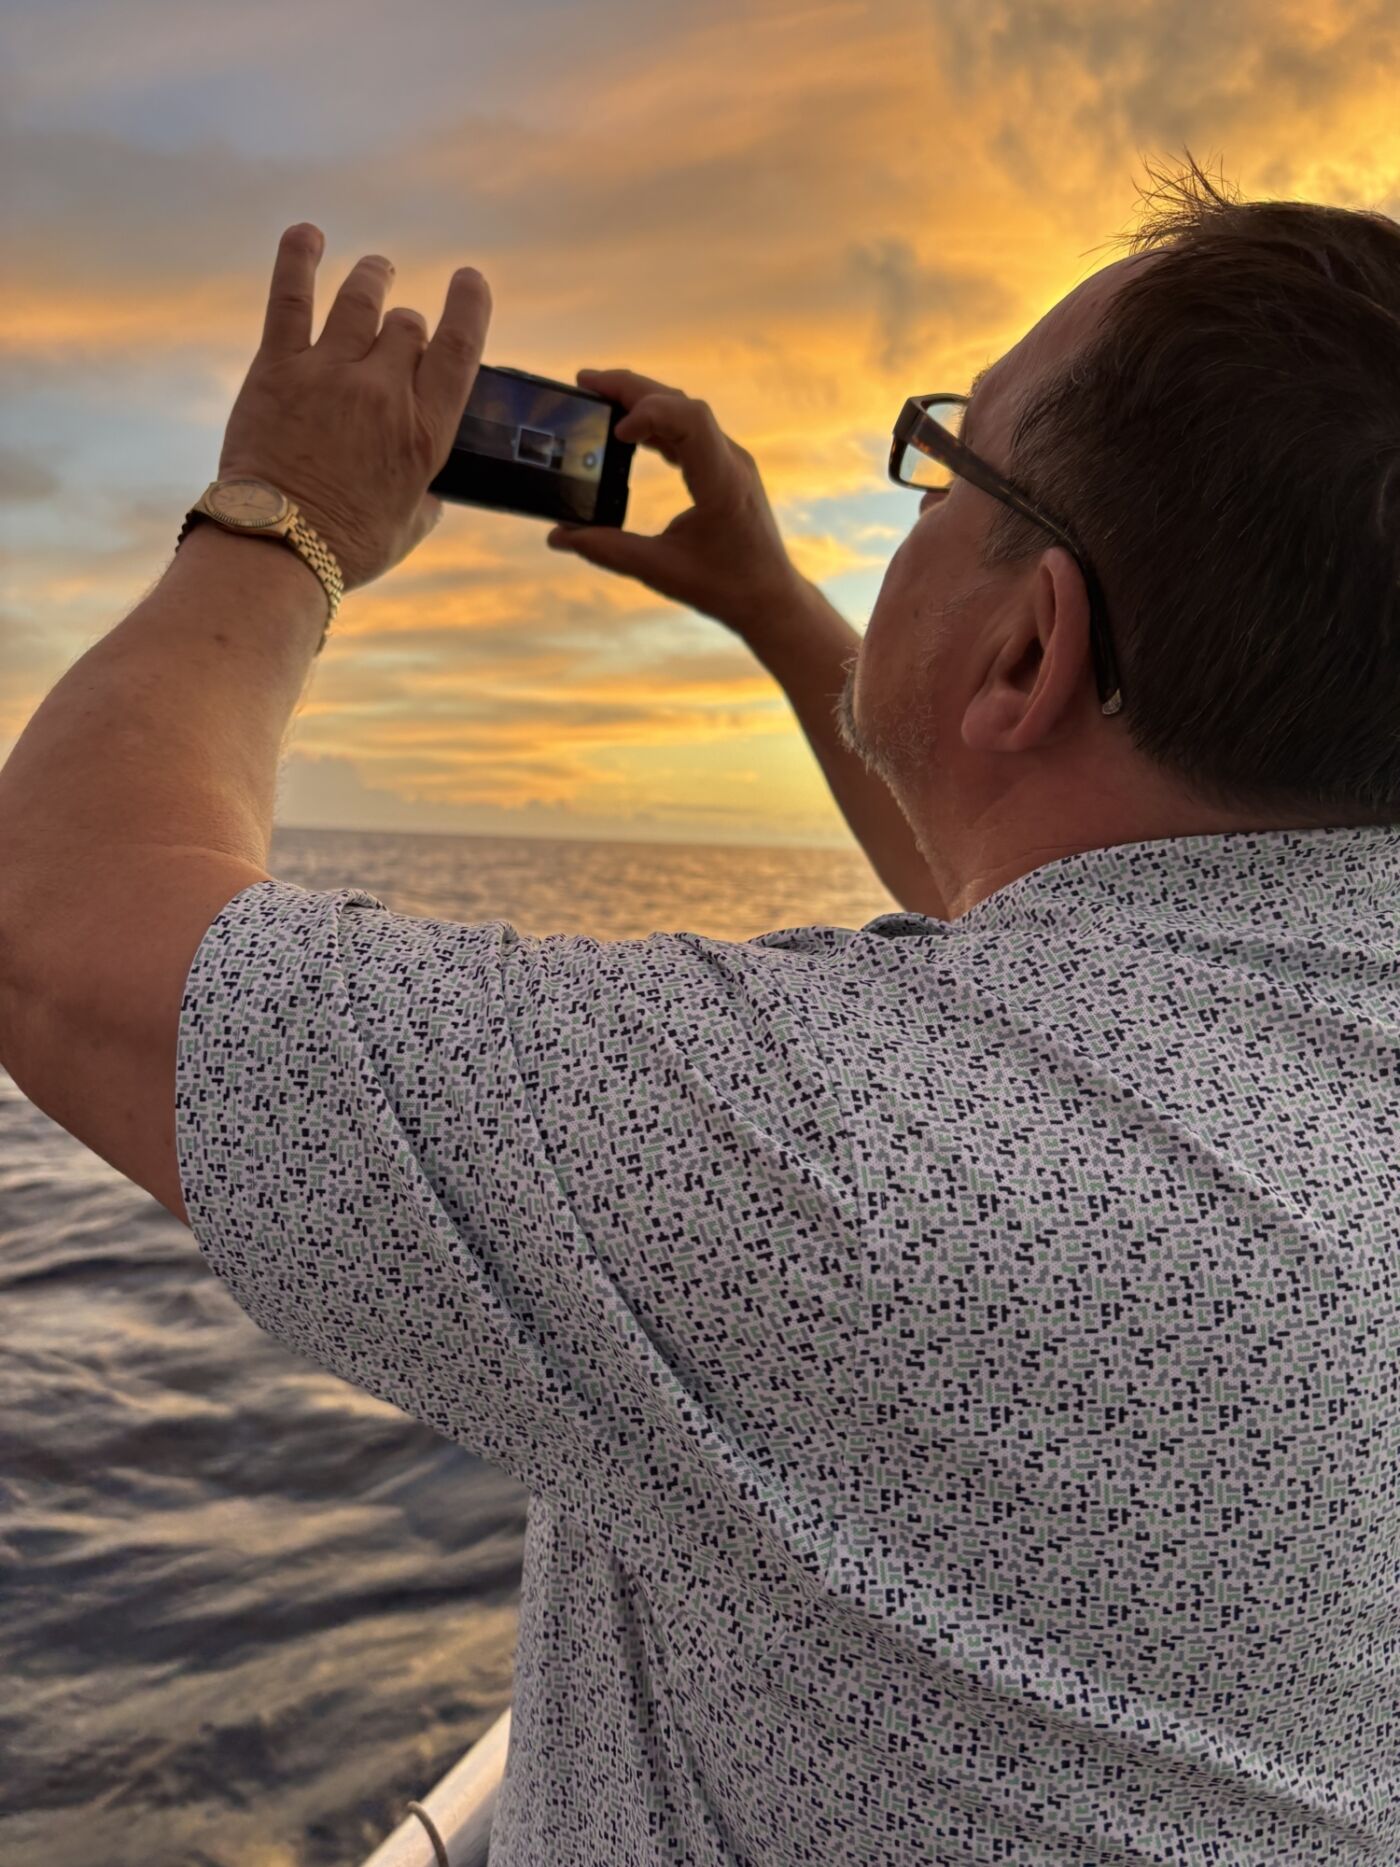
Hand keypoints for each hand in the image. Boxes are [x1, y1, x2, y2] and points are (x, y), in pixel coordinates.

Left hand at [215, 224, 491, 593]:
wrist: (277, 547)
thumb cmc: (346, 546)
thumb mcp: (409, 526)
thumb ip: (427, 497)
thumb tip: (433, 492)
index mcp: (424, 432)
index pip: (458, 347)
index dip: (468, 305)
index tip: (469, 281)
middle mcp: (384, 392)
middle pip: (406, 327)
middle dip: (407, 325)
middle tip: (400, 331)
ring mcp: (330, 373)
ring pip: (361, 300)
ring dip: (373, 278)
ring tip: (378, 269)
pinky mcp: (278, 368)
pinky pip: (291, 296)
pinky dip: (299, 257)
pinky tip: (308, 234)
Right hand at [545, 367, 805, 637]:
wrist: (770, 598)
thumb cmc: (726, 588)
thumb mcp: (661, 572)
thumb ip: (608, 551)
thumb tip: (559, 536)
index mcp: (721, 482)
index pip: (691, 420)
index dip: (650, 413)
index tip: (616, 434)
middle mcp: (730, 461)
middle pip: (682, 404)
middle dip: (632, 388)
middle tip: (585, 381)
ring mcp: (729, 461)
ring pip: (684, 412)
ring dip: (642, 399)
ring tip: (598, 394)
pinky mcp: (723, 468)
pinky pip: (689, 430)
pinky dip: (655, 422)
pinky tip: (627, 427)